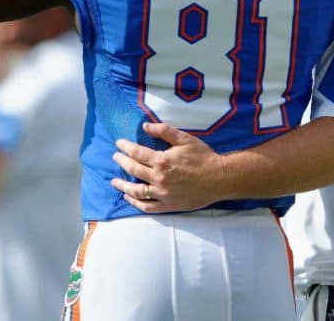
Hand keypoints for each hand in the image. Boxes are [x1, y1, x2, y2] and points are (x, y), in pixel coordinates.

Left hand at [110, 122, 228, 212]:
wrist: (219, 178)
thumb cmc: (203, 157)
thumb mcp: (185, 139)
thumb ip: (164, 131)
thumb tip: (145, 126)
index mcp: (162, 160)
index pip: (136, 153)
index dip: (125, 147)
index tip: (119, 144)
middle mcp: (159, 178)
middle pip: (133, 170)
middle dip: (121, 162)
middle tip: (115, 157)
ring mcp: (162, 194)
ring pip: (136, 191)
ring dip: (122, 186)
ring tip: (114, 182)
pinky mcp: (168, 205)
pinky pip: (147, 206)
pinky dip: (136, 203)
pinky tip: (129, 198)